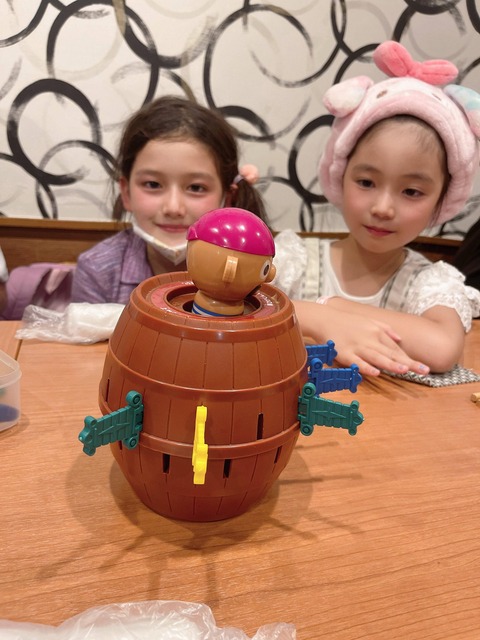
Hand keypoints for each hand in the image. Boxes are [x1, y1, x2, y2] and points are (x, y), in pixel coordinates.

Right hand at [294, 300, 429, 376]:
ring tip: (405, 370)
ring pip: (377, 357)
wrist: (325, 318)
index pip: (396, 349)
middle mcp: (370, 339)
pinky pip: (357, 362)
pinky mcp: (345, 353)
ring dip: (391, 364)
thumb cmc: (347, 321)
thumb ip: (386, 330)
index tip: (423, 368)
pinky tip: (376, 373)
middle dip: (408, 363)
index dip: (409, 358)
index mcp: (377, 333)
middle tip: (424, 371)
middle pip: (391, 354)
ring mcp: (357, 346)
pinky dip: (366, 367)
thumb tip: (400, 339)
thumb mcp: (369, 321)